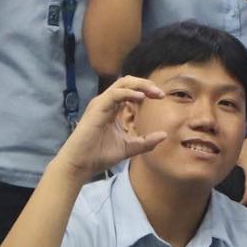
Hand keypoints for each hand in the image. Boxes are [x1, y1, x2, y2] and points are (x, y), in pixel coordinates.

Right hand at [53, 76, 169, 178]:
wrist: (81, 165)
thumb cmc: (99, 155)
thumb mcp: (129, 147)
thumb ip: (146, 141)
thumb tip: (165, 135)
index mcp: (113, 108)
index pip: (131, 90)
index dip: (146, 90)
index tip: (161, 97)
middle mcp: (106, 102)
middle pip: (127, 82)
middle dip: (145, 84)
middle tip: (160, 93)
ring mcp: (101, 104)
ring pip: (122, 83)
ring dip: (140, 85)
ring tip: (154, 93)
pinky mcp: (97, 108)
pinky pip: (115, 94)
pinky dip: (129, 93)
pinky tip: (141, 97)